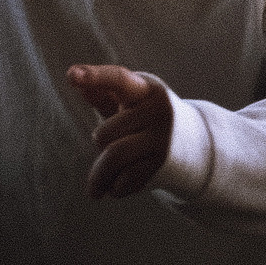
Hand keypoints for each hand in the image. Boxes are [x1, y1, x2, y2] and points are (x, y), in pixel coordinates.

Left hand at [67, 64, 173, 198]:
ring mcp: (162, 137)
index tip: (71, 75)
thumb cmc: (147, 117)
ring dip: (98, 177)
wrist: (194, 143)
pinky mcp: (163, 161)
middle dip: (98, 144)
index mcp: (145, 89)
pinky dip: (115, 188)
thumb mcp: (130, 102)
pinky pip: (127, 179)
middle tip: (105, 146)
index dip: (94, 77)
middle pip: (103, 134)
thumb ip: (103, 93)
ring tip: (93, 189)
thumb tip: (75, 77)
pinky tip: (114, 189)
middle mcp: (157, 110)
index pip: (118, 79)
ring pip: (113, 158)